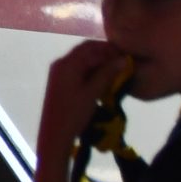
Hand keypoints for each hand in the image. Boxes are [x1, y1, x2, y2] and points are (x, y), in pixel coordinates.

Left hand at [38, 39, 126, 167]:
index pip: (90, 47)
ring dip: (98, 64)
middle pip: (85, 52)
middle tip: (123, 64)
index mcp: (67, 63)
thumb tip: (123, 59)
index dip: (108, 49)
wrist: (54, 134)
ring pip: (82, 61)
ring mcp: (58, 73)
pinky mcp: (60, 82)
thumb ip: (107, 74)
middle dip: (104, 56)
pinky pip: (78, 70)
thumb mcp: (92, 92)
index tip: (126, 55)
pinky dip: (91, 72)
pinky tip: (104, 80)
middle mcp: (61, 63)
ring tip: (117, 72)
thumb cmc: (74, 113)